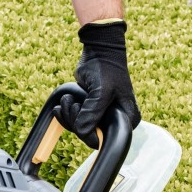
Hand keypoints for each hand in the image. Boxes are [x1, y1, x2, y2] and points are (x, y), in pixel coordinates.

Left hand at [53, 20, 141, 148]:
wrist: (99, 52)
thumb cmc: (106, 68)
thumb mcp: (101, 91)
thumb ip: (92, 113)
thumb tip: (82, 132)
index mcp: (127, 120)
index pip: (105, 140)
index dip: (89, 134)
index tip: (80, 116)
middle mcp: (116, 122)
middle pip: (91, 136)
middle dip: (76, 122)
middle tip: (74, 104)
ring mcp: (102, 117)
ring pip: (80, 129)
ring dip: (69, 116)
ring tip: (69, 99)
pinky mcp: (90, 111)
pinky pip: (75, 122)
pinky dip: (65, 115)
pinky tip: (63, 104)